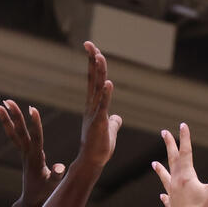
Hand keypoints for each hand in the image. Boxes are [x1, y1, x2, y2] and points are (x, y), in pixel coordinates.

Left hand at [0, 99, 64, 206]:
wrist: (33, 200)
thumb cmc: (45, 193)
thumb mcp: (53, 185)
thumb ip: (57, 176)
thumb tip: (59, 167)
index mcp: (36, 158)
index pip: (36, 138)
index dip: (35, 124)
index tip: (32, 109)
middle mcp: (28, 154)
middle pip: (20, 132)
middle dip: (15, 116)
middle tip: (7, 101)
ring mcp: (24, 153)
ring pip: (15, 133)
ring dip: (8, 118)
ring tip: (0, 104)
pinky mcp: (24, 154)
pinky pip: (15, 138)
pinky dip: (10, 127)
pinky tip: (6, 117)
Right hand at [78, 41, 121, 167]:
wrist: (92, 161)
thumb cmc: (99, 147)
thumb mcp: (109, 130)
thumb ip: (113, 121)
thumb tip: (118, 118)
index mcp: (94, 105)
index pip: (94, 80)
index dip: (93, 64)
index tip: (91, 48)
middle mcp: (92, 106)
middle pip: (94, 79)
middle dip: (92, 61)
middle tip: (89, 44)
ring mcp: (95, 113)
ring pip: (98, 89)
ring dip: (99, 73)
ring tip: (99, 56)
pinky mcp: (100, 123)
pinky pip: (103, 106)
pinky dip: (106, 95)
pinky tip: (108, 83)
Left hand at [152, 123, 207, 206]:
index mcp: (187, 177)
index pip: (186, 153)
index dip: (184, 138)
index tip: (182, 125)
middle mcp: (176, 183)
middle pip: (172, 161)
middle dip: (169, 146)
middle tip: (164, 133)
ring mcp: (173, 195)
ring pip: (165, 178)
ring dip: (161, 169)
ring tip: (154, 163)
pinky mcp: (173, 206)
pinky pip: (167, 198)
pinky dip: (165, 194)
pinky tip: (163, 195)